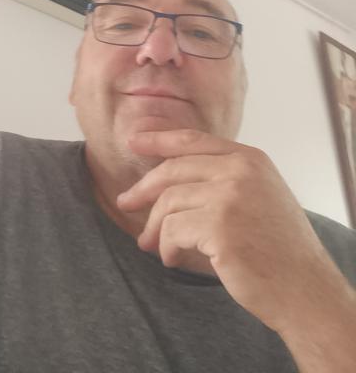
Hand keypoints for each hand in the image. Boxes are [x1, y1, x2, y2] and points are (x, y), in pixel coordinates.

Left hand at [116, 129, 340, 330]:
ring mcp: (230, 197)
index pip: (192, 140)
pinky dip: (166, 247)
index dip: (159, 139)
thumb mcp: (259, 196)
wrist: (306, 291)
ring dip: (155, 227)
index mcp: (250, 159)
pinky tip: (172, 259)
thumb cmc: (279, 250)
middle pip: (173, 169)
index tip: (133, 141)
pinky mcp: (219, 227)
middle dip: (143, 188)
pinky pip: (173, 231)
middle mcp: (240, 170)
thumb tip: (166, 180)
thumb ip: (223, 178)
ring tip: (151, 245)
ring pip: (169, 203)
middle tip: (124, 204)